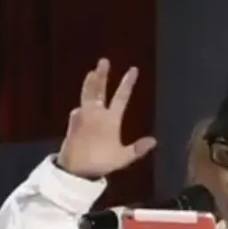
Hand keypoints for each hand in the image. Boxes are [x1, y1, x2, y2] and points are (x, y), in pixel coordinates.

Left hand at [57, 58, 157, 178]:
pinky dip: (82, 105)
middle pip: (99, 89)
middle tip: (103, 61)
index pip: (121, 96)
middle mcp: (96, 112)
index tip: (132, 69)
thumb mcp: (122, 158)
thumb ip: (137, 149)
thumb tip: (154, 141)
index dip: (127, 82)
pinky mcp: (73, 122)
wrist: (75, 168)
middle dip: (102, 74)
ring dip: (90, 83)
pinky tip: (81, 106)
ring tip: (91, 73)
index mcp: (110, 119)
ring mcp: (83, 115)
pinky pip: (79, 109)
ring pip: (87, 95)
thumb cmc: (100, 162)